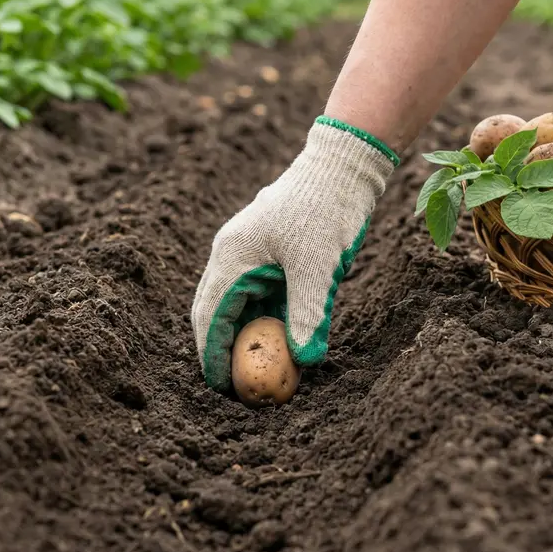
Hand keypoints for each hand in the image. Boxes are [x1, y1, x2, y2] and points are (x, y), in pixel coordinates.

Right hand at [191, 117, 397, 391]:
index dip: (211, 354)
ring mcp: (248, 249)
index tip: (221, 387)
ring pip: (235, 301)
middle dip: (219, 348)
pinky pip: (256, 290)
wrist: (343, 165)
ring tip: (254, 367)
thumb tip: (305, 360)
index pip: (209, 316)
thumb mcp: (318, 267)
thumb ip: (308, 315)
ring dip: (242, 333)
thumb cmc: (326, 210)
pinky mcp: (268, 248)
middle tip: (233, 385)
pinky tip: (278, 337)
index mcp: (232, 256)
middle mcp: (231, 253)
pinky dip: (261, 316)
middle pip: (213, 310)